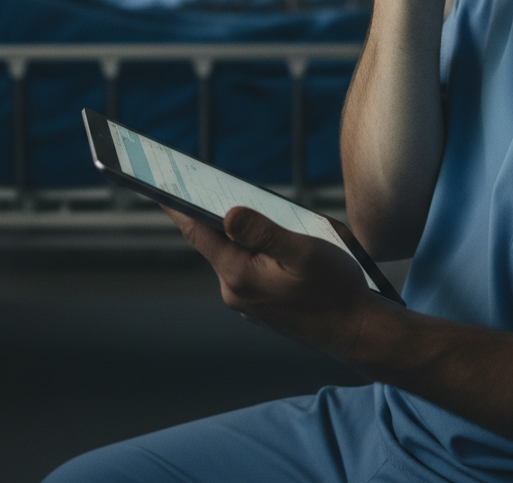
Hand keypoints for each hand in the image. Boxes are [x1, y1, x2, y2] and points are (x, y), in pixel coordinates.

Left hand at [164, 205, 375, 352]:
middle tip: (211, 181)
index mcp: (239, 274)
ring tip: (266, 217)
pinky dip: (253, 251)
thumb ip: (263, 232)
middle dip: (216, 213)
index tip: (155, 185)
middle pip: (215, 240)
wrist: (356, 332)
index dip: (175, 205)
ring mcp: (246, 301)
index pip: (197, 231)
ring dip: (243, 234)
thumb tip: (227, 213)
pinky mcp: (259, 304)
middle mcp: (234, 290)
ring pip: (234, 254)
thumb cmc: (335, 289)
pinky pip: (247, 268)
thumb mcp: (303, 251)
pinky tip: (278, 244)